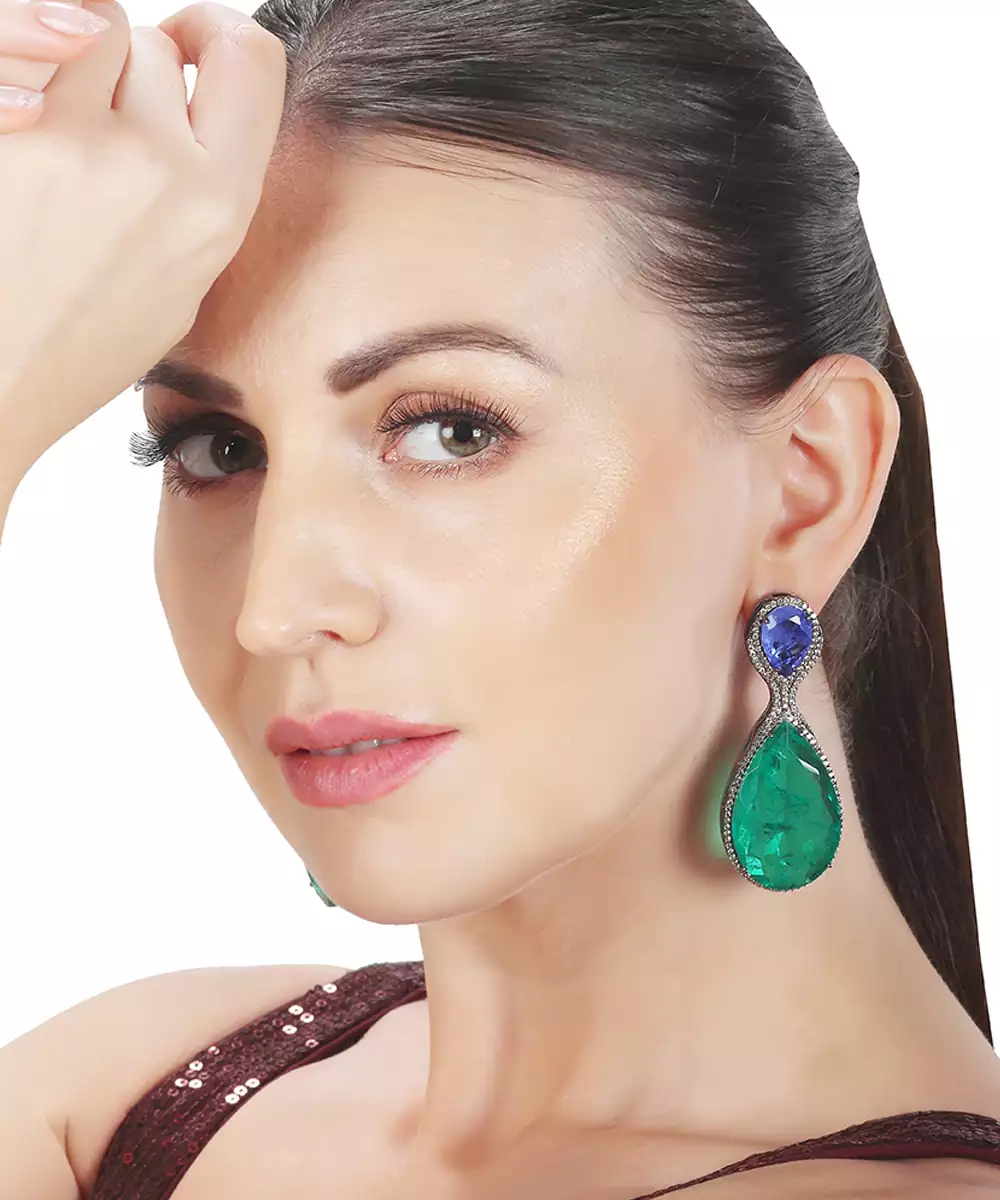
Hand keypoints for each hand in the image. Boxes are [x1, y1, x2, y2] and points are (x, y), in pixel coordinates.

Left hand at [0, 0, 286, 479]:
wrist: (1, 382)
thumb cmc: (83, 345)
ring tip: (62, 137)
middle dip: (136, 78)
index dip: (221, 36)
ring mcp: (76, 142)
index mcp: (217, 207)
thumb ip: (205, 184)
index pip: (253, 59)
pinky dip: (28, 80)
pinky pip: (28, 54)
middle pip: (157, 48)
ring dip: (79, 71)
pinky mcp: (8, 131)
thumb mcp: (187, 279)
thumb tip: (193, 99)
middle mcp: (158, 166)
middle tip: (110, 136)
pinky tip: (27, 132)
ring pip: (92, 35)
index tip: (195, 48)